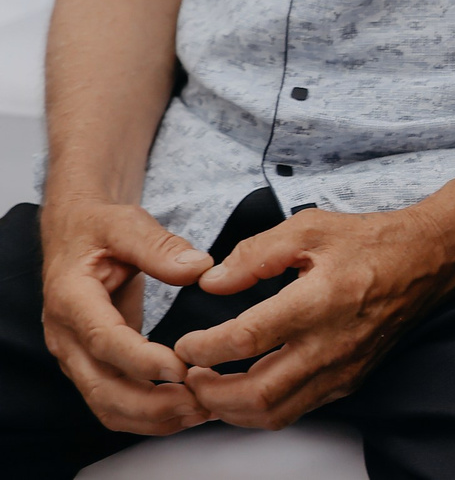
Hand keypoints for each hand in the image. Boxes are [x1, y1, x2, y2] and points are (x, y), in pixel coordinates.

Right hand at [39, 200, 215, 434]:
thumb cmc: (101, 229)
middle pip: (101, 387)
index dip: (140, 360)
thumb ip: (159, 246)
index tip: (181, 368)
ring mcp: (77, 357)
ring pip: (106, 404)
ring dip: (150, 417)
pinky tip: (183, 411)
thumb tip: (198, 268)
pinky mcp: (93, 365)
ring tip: (200, 411)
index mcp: (72, 299)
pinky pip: (113, 403)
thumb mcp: (126, 224)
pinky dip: (145, 416)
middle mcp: (67, 337)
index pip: (103, 340)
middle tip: (200, 401)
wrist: (75, 236)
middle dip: (150, 402)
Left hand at [167, 204, 454, 429]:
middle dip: (210, 392)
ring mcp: (342, 367)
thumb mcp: (310, 227)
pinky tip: (245, 390)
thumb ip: (255, 253)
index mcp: (319, 300)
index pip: (246, 339)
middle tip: (188, 375)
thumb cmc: (371, 241)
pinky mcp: (350, 380)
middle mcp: (331, 343)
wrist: (428, 259)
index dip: (204, 347)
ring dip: (232, 410)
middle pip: (256, 392)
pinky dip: (261, 409)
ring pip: (275, 412)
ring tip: (209, 389)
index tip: (186, 341)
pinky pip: (298, 409)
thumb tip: (212, 282)